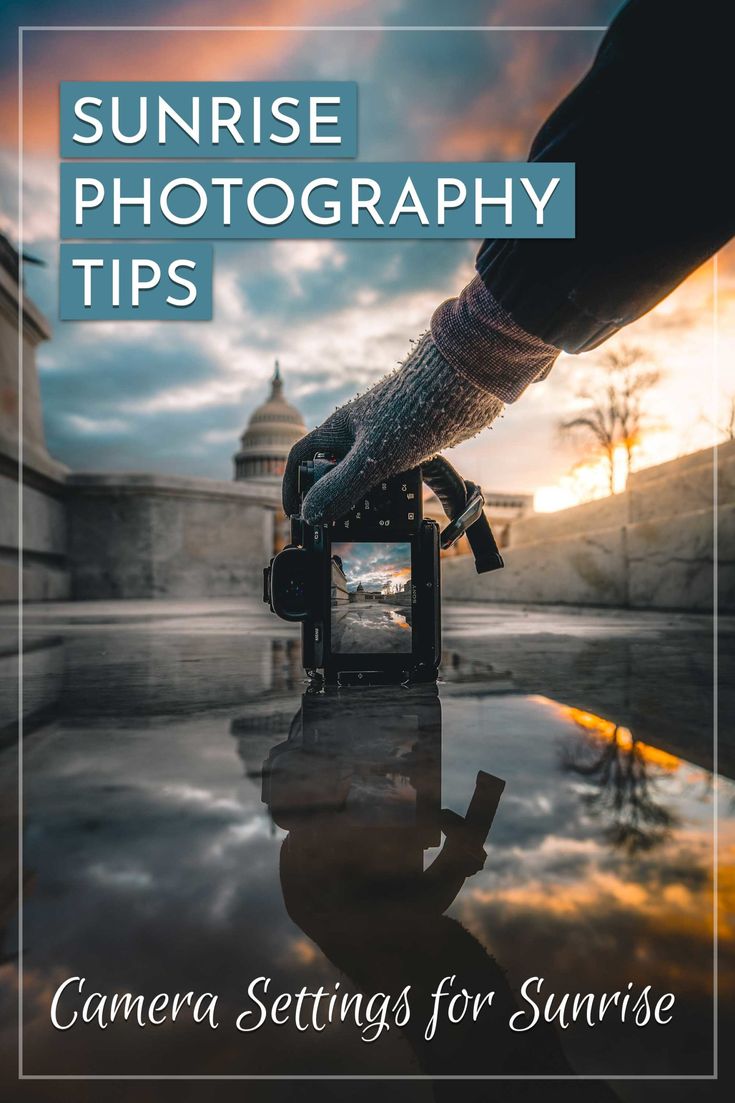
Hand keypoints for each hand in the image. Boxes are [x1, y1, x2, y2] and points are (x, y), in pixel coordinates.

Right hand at [282, 333, 503, 522]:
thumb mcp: (372, 458)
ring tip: (384, 525)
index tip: (297, 514)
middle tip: (341, 528)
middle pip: (337, 473)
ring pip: (374, 478)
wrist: (464, 381)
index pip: (301, 458)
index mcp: (339, 430)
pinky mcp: (417, 445)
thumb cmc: (413, 409)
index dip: (293, 486)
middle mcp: (359, 434)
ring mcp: (388, 439)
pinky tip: (420, 511)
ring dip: (378, 503)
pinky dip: (412, 496)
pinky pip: (408, 478)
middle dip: (339, 502)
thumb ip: (340, 488)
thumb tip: (310, 515)